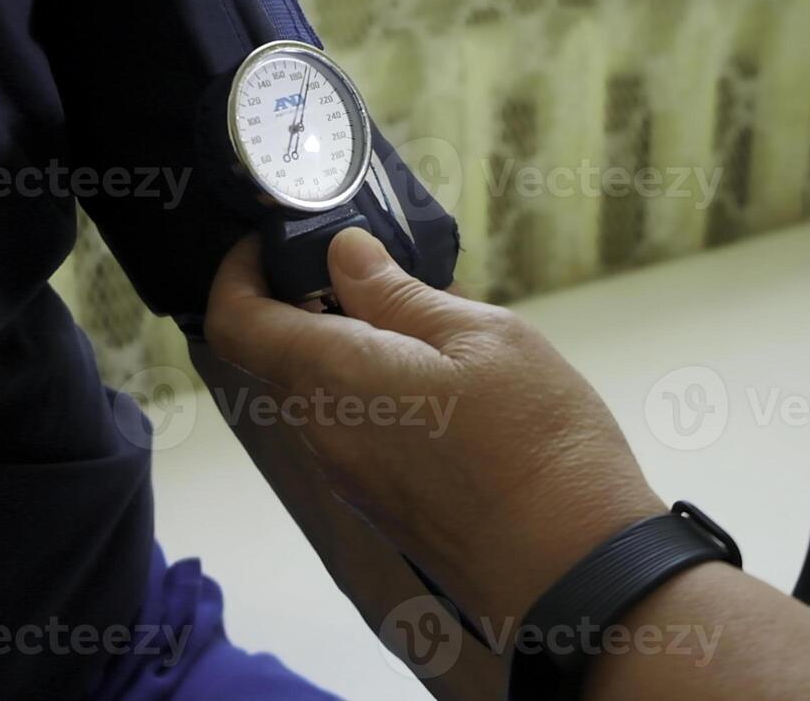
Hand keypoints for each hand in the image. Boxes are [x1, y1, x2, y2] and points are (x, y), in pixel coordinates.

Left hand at [204, 229, 661, 622]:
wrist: (574, 570)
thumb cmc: (538, 444)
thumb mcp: (482, 337)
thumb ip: (399, 295)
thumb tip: (343, 255)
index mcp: (333, 377)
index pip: (235, 320)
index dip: (239, 270)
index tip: (275, 240)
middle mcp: (320, 431)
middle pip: (274, 353)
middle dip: (306, 299)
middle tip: (372, 266)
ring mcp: (347, 474)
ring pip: (315, 390)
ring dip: (347, 345)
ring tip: (424, 320)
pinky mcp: (378, 502)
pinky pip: (347, 426)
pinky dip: (369, 387)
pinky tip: (439, 378)